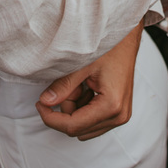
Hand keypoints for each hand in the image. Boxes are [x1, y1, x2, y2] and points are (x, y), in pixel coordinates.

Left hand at [35, 23, 142, 140]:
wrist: (127, 39)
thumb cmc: (110, 46)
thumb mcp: (82, 64)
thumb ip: (63, 86)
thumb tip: (45, 102)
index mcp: (112, 106)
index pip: (73, 126)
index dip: (51, 118)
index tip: (40, 104)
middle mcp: (119, 116)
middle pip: (78, 128)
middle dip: (67, 109)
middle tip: (69, 84)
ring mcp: (120, 115)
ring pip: (84, 126)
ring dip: (75, 108)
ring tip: (80, 83)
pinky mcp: (118, 111)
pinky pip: (93, 120)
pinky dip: (83, 106)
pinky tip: (87, 86)